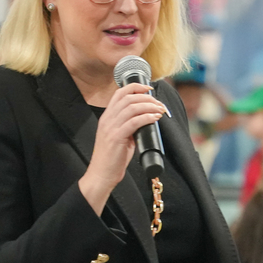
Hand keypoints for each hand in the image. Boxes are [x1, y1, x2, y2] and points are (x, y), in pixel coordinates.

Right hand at [79, 83, 166, 213]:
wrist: (101, 175)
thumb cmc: (112, 159)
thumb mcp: (119, 137)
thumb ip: (129, 127)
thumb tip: (145, 119)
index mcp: (107, 117)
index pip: (119, 93)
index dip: (135, 87)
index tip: (149, 89)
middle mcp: (107, 119)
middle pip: (128, 98)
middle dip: (147, 97)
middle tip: (159, 104)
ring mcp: (110, 128)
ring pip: (132, 107)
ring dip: (150, 106)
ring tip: (160, 110)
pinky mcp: (116, 137)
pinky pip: (134, 122)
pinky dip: (147, 117)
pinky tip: (155, 118)